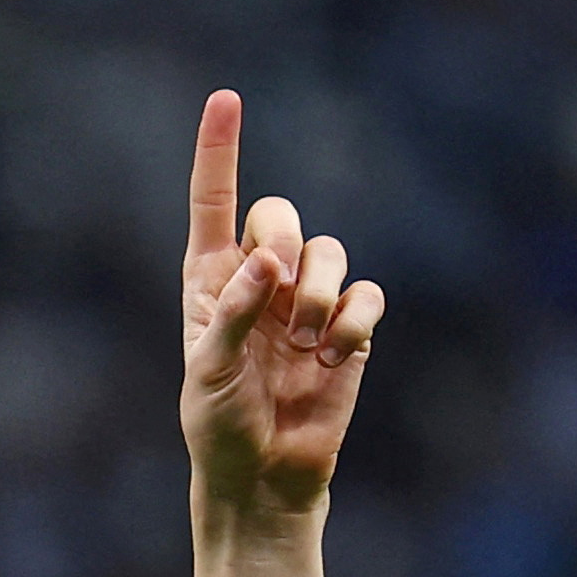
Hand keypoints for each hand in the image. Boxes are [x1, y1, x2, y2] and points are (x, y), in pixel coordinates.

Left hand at [179, 90, 384, 512]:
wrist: (263, 479)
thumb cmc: (218, 428)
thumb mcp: (209, 373)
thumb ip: (232, 314)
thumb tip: (267, 262)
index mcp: (209, 282)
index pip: (214, 205)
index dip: (219, 151)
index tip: (225, 97)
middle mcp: (260, 282)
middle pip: (281, 215)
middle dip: (283, 241)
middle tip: (278, 293)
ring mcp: (307, 304)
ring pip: (331, 250)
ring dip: (320, 292)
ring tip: (306, 343)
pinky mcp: (349, 330)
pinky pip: (367, 295)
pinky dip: (355, 321)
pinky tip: (337, 357)